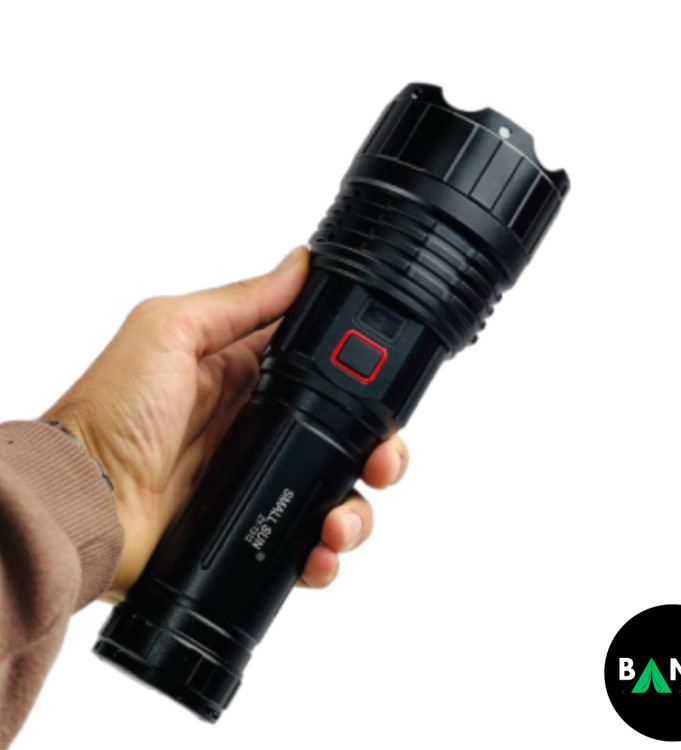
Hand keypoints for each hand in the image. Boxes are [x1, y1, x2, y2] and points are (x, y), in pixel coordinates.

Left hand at [43, 246, 408, 599]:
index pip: (323, 368)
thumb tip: (297, 264)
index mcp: (244, 376)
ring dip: (356, 508)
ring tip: (341, 521)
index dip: (361, 376)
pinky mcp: (251, 527)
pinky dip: (325, 552)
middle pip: (345, 437)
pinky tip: (320, 551)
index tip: (386, 386)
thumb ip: (238, 300)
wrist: (79, 503)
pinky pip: (305, 540)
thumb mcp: (169, 331)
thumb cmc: (110, 414)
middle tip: (382, 459)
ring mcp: (258, 478)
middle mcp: (259, 427)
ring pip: (336, 491)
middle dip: (378, 450)